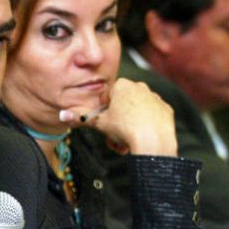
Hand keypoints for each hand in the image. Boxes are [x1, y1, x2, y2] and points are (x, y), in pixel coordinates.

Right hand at [59, 78, 177, 155]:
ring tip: (126, 142)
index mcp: (122, 86)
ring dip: (129, 126)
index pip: (107, 97)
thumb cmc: (125, 128)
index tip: (104, 123)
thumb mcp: (99, 123)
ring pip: (136, 111)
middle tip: (113, 138)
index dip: (103, 112)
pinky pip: (151, 116)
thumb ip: (80, 118)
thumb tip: (62, 115)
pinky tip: (141, 136)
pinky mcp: (166, 109)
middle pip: (122, 105)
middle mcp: (139, 87)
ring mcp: (154, 97)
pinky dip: (145, 125)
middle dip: (116, 122)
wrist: (153, 140)